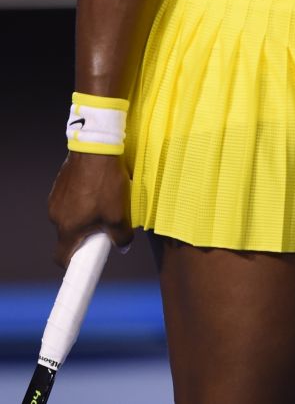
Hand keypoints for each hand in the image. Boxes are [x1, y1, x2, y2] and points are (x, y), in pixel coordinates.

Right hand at [48, 151, 132, 267]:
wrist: (96, 148)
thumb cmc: (105, 183)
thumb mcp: (119, 214)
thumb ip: (121, 237)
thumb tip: (122, 245)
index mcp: (68, 228)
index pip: (61, 257)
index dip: (73, 263)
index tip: (86, 260)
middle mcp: (56, 215)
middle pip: (69, 234)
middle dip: (86, 233)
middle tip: (105, 223)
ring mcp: (56, 198)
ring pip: (70, 215)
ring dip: (85, 213)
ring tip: (104, 200)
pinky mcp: (60, 183)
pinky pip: (70, 198)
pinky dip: (82, 198)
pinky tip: (97, 186)